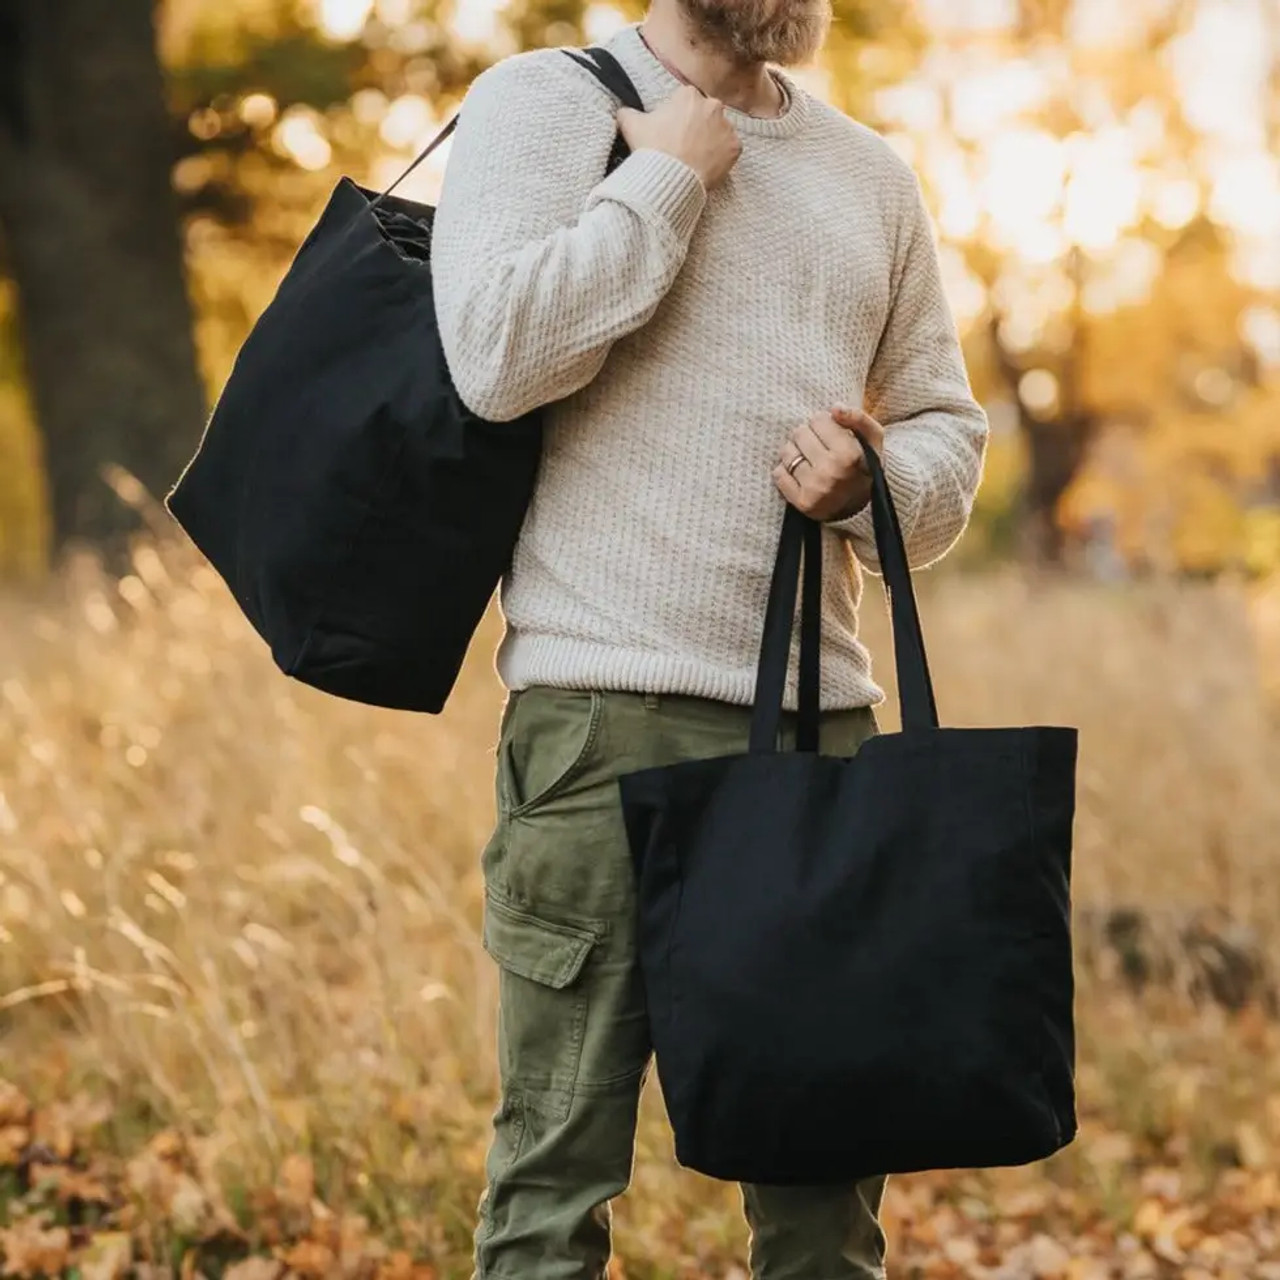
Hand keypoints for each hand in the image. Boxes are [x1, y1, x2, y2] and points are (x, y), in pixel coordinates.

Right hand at [616, 85, 741, 190]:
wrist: (669, 179)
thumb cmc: (652, 150)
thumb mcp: (631, 125)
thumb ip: (627, 112)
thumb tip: (622, 111)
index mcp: (688, 95)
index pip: (685, 103)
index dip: (677, 118)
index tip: (671, 133)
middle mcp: (712, 105)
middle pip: (705, 115)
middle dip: (696, 128)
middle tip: (683, 148)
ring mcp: (726, 127)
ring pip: (719, 132)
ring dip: (710, 142)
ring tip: (695, 159)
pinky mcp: (735, 148)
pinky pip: (730, 150)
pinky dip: (721, 158)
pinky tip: (707, 166)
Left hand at [772, 407, 886, 521]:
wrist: (862, 508)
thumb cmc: (865, 467)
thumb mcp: (874, 439)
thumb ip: (858, 418)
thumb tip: (834, 408)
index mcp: (849, 454)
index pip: (818, 420)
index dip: (824, 424)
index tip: (830, 434)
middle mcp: (830, 472)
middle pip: (800, 433)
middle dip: (808, 435)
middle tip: (818, 446)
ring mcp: (814, 489)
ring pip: (786, 452)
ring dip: (795, 452)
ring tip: (809, 459)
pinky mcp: (801, 502)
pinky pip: (778, 474)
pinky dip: (785, 470)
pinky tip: (800, 473)